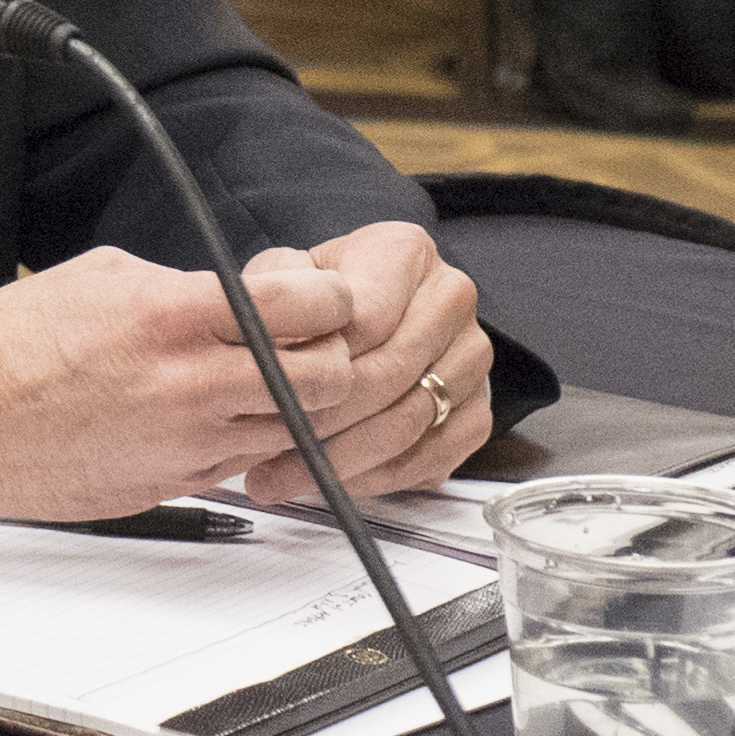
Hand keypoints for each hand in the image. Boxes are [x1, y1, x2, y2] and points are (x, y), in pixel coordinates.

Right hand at [0, 243, 362, 518]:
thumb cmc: (14, 346)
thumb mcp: (104, 275)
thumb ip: (186, 286)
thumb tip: (236, 295)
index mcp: (172, 316)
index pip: (305, 306)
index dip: (332, 297)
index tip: (325, 295)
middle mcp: (189, 384)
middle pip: (326, 379)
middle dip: (331, 354)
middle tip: (311, 342)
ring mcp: (185, 443)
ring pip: (294, 429)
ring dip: (291, 403)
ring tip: (257, 381)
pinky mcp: (171, 484)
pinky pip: (243, 464)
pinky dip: (244, 440)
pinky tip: (213, 417)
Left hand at [229, 220, 489, 502]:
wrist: (357, 321)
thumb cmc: (317, 302)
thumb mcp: (282, 278)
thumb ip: (271, 297)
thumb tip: (258, 337)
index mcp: (404, 252)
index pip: (366, 319)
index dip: (316, 363)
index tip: (269, 394)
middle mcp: (449, 298)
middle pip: (388, 374)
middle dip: (321, 420)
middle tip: (268, 449)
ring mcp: (470, 356)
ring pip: (405, 423)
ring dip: (338, 460)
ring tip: (281, 475)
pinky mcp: (476, 411)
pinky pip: (429, 458)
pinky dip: (374, 480)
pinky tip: (329, 483)